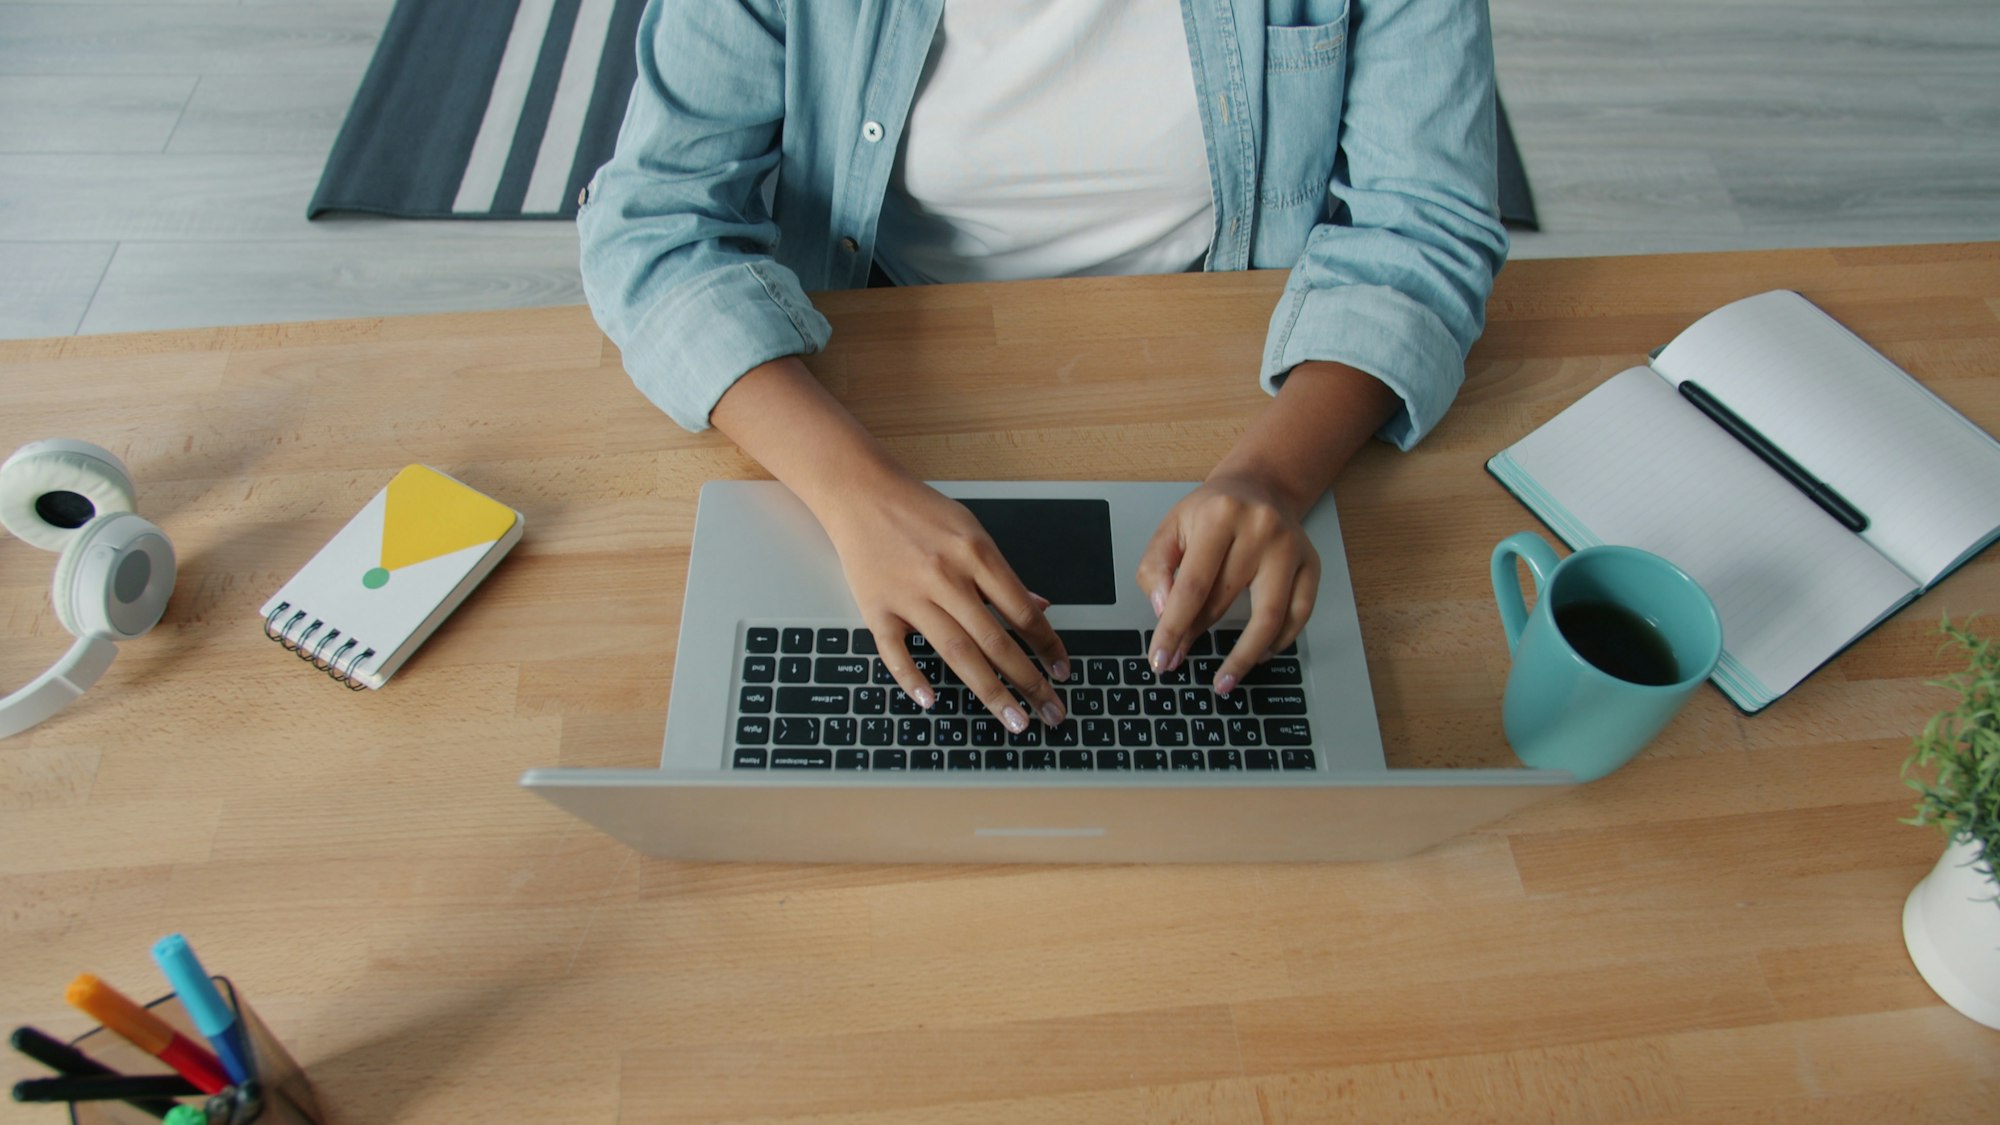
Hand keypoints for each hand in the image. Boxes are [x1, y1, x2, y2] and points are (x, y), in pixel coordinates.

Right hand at [820, 473, 1069, 729]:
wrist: (860, 492)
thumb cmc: (919, 511)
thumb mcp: (972, 531)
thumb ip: (1003, 575)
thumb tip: (1040, 607)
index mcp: (976, 554)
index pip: (1022, 611)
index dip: (1048, 646)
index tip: (1062, 672)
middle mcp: (947, 577)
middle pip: (996, 640)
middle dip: (1028, 681)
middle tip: (1050, 712)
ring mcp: (910, 595)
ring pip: (957, 652)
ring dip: (990, 691)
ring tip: (1014, 720)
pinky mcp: (877, 609)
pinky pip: (896, 652)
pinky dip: (913, 678)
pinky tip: (932, 701)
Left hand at [1135, 472, 1318, 695]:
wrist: (1260, 486)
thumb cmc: (1211, 511)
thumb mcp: (1171, 526)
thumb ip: (1156, 568)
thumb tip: (1163, 611)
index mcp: (1220, 516)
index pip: (1192, 586)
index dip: (1174, 628)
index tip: (1160, 658)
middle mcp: (1261, 529)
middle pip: (1225, 601)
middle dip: (1196, 637)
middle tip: (1177, 661)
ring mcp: (1291, 548)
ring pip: (1269, 616)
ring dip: (1244, 656)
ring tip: (1224, 680)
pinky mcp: (1311, 563)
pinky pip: (1299, 614)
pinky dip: (1280, 641)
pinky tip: (1259, 654)